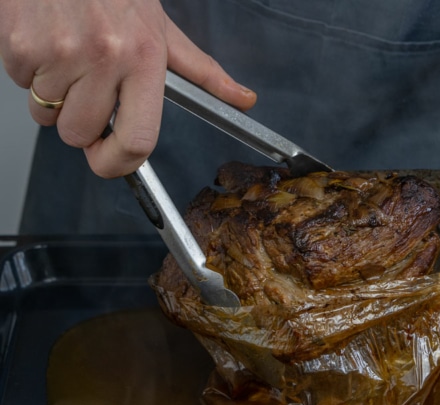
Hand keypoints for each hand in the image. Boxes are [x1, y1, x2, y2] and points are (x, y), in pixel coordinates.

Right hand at [0, 0, 256, 177]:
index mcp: (144, 60)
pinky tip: (46, 42)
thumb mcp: (164, 31)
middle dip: (80, 122)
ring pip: (46, 115)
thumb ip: (203, 73)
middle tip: (87, 87)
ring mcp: (60, 52)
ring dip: (53, 95)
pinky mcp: (20, 45)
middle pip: (80, 135)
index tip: (111, 161)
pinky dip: (29, 70)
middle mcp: (105, 58)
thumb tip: (243, 99)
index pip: (137, 140)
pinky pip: (20, 85)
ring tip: (68, 56)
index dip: (119, 163)